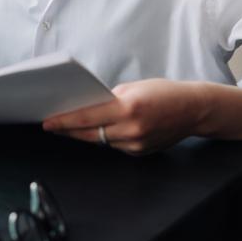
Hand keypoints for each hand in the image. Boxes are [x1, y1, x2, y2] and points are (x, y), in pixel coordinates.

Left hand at [42, 79, 208, 154]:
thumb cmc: (162, 92)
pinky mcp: (140, 152)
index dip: (64, 121)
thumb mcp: (132, 88)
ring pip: (100, 141)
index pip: (87, 117)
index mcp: (128, 109)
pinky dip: (105, 137)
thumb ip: (108, 100)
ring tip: (68, 127)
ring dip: (85, 134)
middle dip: (68, 130)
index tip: (48, 122)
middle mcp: (131, 130)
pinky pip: (114, 145)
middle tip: (50, 125)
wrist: (194, 109)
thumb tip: (87, 107)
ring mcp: (136, 144)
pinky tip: (97, 130)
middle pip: (89, 133)